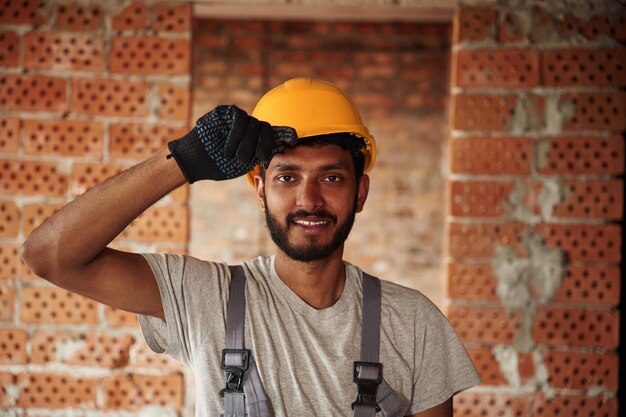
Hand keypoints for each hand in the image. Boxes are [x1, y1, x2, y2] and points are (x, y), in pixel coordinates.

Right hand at [167, 105, 296, 182]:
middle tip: (258, 156)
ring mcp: (239, 119)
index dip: (286, 134)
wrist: (198, 161)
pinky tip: (229, 145)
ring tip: (234, 156)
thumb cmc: (221, 165)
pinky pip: (240, 117)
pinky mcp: (226, 112)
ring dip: (246, 142)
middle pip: (267, 129)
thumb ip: (262, 152)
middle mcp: (250, 127)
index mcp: (257, 140)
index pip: (275, 133)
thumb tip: (284, 145)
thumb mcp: (246, 162)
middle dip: (264, 144)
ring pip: (254, 124)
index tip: (295, 139)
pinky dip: (237, 132)